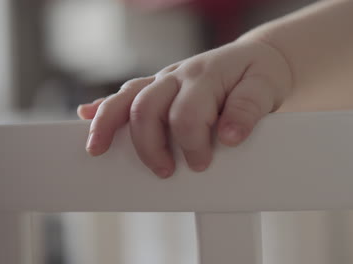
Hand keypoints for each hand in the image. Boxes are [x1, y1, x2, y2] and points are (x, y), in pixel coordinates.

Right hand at [78, 40, 291, 177]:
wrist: (258, 58)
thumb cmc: (260, 74)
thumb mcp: (265, 88)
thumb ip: (248, 109)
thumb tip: (227, 137)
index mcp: (204, 77)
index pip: (185, 115)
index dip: (191, 145)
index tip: (201, 165)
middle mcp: (179, 76)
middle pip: (146, 108)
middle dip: (149, 146)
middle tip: (165, 171)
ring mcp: (165, 78)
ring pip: (127, 98)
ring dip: (108, 125)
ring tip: (98, 150)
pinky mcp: (159, 83)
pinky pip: (127, 91)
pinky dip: (104, 106)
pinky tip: (86, 115)